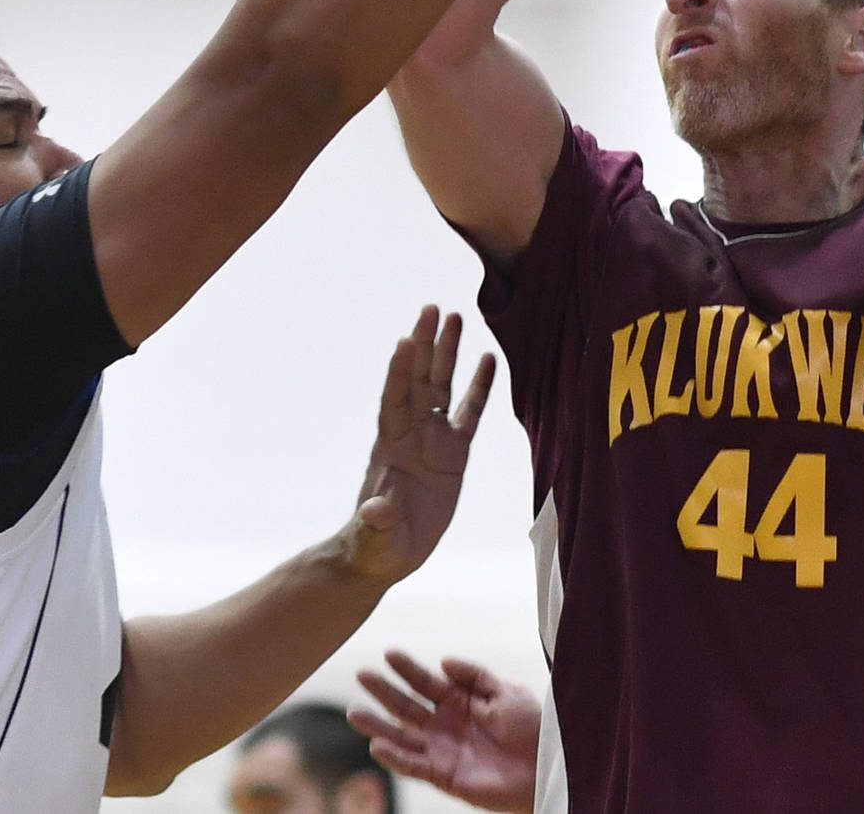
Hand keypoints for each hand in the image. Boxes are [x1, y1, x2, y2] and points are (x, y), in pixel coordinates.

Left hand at [339, 307, 494, 585]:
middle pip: (419, 380)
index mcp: (389, 447)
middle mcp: (411, 434)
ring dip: (448, 354)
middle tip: (432, 308)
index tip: (404, 342)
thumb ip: (378, 521)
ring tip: (457, 316)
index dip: (398, 374)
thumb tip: (376, 509)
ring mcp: (433, 440)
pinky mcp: (454, 454)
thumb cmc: (375, 545)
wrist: (386, 553)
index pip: (394, 402)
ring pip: (442, 387)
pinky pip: (469, 414)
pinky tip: (488, 359)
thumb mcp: (376, 536)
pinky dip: (478, 387)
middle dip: (424, 345)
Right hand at [349, 650, 541, 812]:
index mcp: (459, 700)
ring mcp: (442, 750)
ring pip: (402, 736)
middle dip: (384, 691)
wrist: (548, 764)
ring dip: (378, 726)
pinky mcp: (444, 775)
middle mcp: (445, 724)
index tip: (389, 654)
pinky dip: (395, 757)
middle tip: (362, 675)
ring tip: (355, 713)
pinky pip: (414, 766)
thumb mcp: (505, 691)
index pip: (426, 681)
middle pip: (407, 705)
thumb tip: (442, 661)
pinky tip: (377, 745)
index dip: (408, 668)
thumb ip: (474, 675)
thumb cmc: (532, 726)